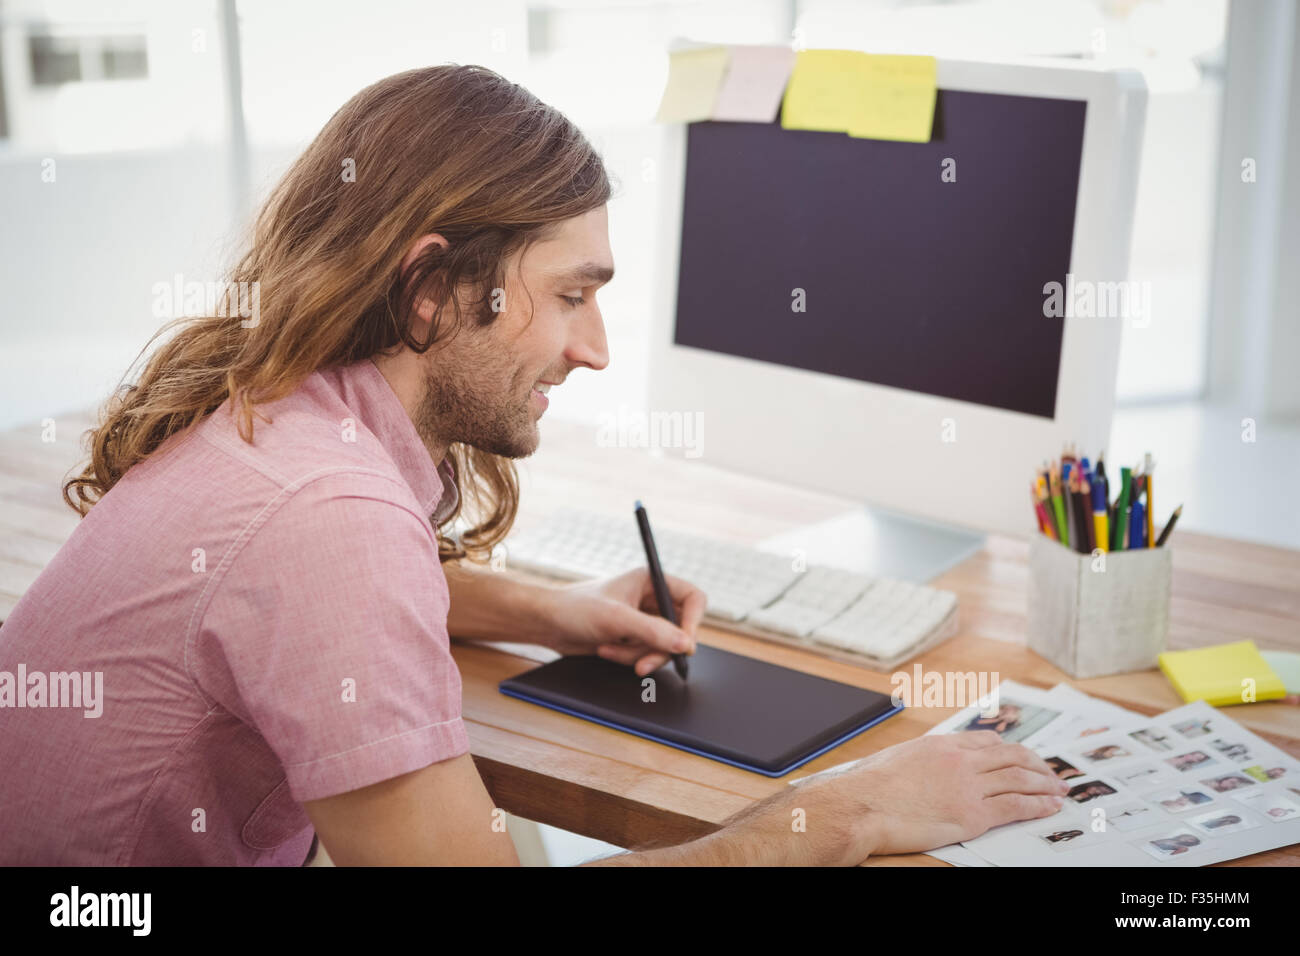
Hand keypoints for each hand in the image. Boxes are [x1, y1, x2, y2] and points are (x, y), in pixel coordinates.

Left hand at [536, 568, 705, 675]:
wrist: (548, 624)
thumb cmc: (575, 608)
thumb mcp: (616, 618)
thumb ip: (653, 631)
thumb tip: (685, 644)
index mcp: (651, 581)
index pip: (692, 598)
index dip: (694, 622)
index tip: (685, 644)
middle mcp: (651, 599)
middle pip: (680, 628)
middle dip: (661, 648)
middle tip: (645, 662)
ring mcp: (643, 621)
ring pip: (663, 646)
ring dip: (639, 655)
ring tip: (610, 649)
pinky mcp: (633, 639)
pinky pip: (646, 655)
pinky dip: (629, 658)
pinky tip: (607, 650)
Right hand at [775, 732, 1068, 864]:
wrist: (861, 805)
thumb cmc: (867, 787)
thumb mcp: (895, 759)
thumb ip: (919, 760)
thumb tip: (920, 768)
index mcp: (941, 744)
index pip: (987, 741)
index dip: (1010, 748)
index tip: (1021, 755)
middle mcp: (960, 760)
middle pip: (1011, 757)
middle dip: (1037, 764)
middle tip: (1053, 773)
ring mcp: (968, 786)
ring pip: (1019, 779)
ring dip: (1044, 784)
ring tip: (1060, 789)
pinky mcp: (972, 814)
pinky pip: (1015, 806)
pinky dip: (1037, 805)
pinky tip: (1050, 806)